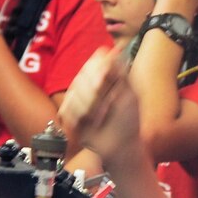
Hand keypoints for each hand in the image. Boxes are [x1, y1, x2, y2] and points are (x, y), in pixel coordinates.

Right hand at [58, 47, 139, 163]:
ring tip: (102, 117)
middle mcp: (88, 86)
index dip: (98, 68)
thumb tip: (114, 49)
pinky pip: (68, 108)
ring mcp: (78, 100)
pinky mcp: (69, 115)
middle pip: (81, 76)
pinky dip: (81, 116)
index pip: (94, 63)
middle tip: (108, 106)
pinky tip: (91, 123)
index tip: (106, 75)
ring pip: (74, 92)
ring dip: (91, 107)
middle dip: (95, 92)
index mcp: (104, 79)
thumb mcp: (130, 94)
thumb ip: (120, 72)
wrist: (120, 147)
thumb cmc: (128, 122)